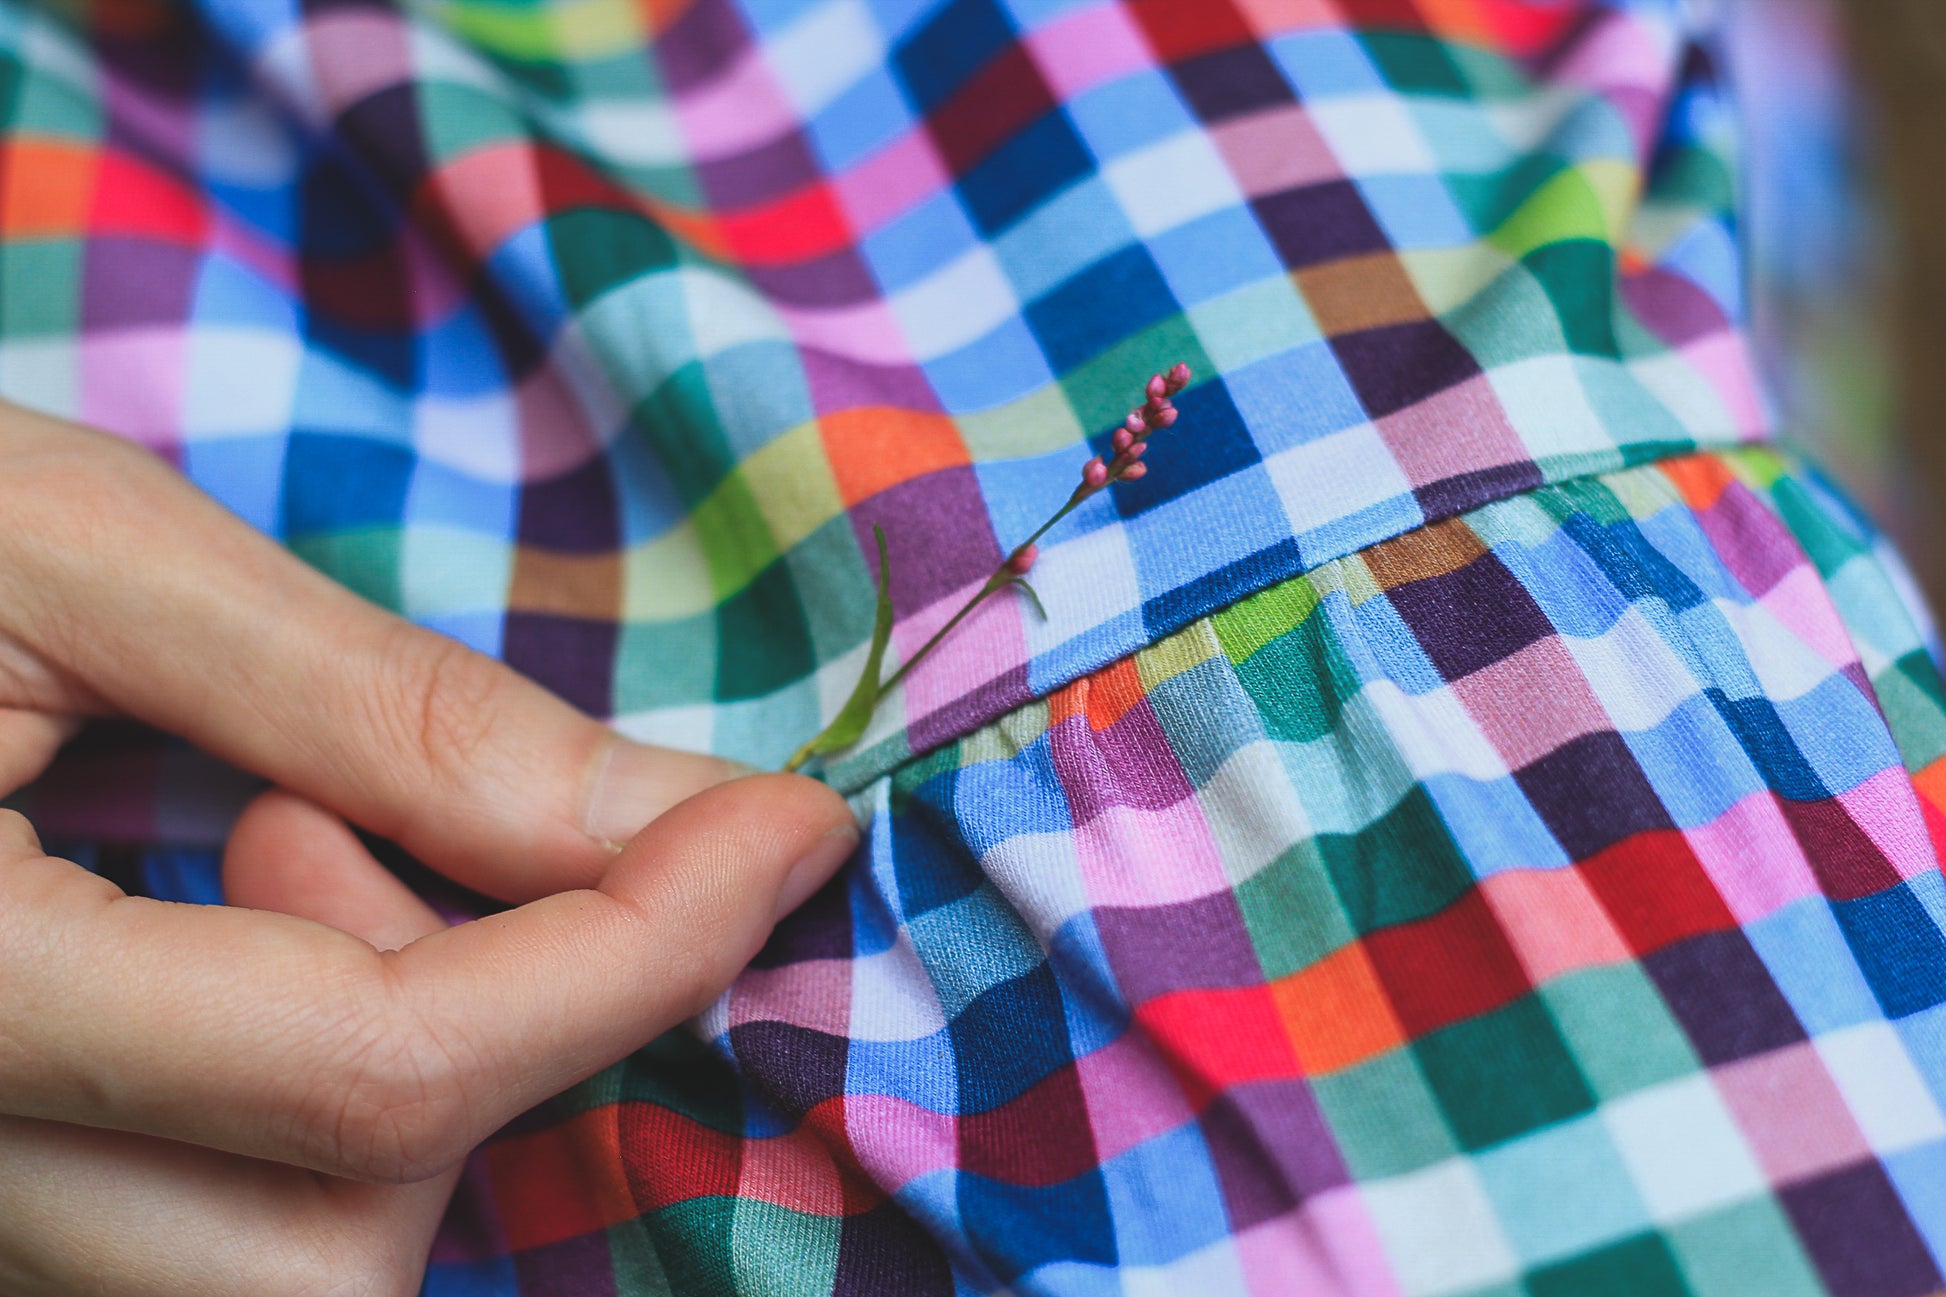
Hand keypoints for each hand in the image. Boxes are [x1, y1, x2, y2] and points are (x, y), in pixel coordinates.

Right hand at [0, 402, 857, 1293]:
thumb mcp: (68, 549)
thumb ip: (379, 706)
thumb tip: (680, 817)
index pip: (368, 1071)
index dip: (637, 948)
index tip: (792, 823)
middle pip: (329, 1252)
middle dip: (486, 1037)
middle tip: (367, 809)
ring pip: (276, 1274)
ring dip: (389, 1072)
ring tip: (267, 832)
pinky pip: (207, 1230)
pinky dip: (308, 1106)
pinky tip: (227, 911)